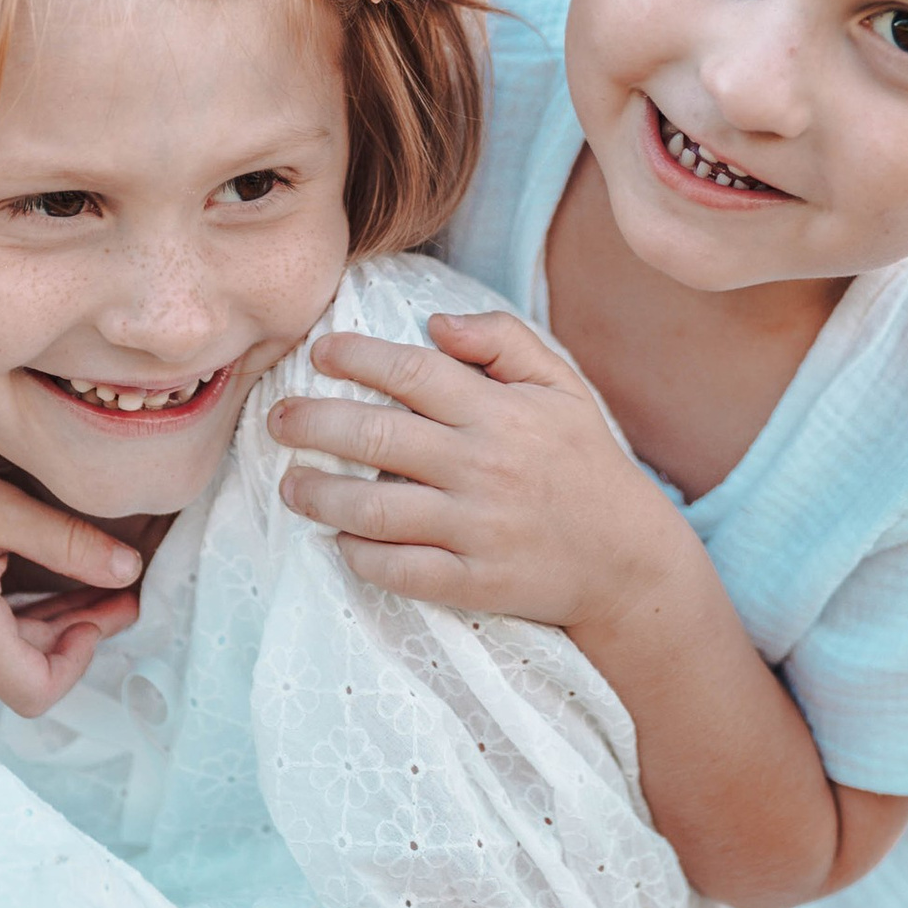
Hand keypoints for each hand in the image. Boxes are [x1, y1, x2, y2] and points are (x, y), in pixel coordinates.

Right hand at [0, 445, 146, 720]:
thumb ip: (67, 543)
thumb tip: (131, 571)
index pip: (33, 693)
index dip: (76, 664)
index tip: (97, 619)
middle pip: (19, 665)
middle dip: (74, 629)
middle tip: (119, 592)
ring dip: (39, 622)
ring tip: (87, 583)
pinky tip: (23, 580)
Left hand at [268, 311, 681, 634]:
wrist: (629, 561)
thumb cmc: (585, 465)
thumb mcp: (562, 387)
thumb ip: (502, 342)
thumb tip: (434, 323)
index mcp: (499, 412)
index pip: (410, 372)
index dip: (354, 357)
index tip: (320, 354)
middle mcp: (483, 466)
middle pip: (373, 436)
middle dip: (310, 423)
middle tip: (278, 420)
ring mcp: (476, 529)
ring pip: (372, 508)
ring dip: (317, 494)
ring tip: (290, 486)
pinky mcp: (474, 583)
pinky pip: (397, 569)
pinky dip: (358, 554)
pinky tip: (339, 540)